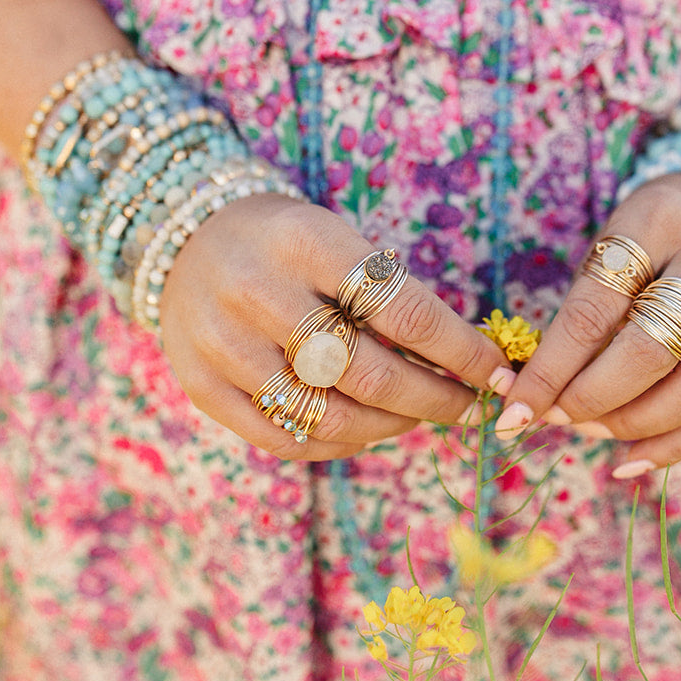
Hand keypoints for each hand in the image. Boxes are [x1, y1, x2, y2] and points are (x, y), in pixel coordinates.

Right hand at [159, 193, 511, 461]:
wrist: (183, 236)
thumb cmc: (284, 239)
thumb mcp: (334, 236)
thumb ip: (388, 293)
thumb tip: (468, 360)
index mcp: (307, 242)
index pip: (405, 312)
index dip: (462, 352)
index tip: (497, 373)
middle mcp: (259, 292)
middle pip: (371, 373)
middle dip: (436, 399)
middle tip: (470, 407)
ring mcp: (224, 345)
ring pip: (330, 414)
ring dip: (392, 426)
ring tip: (420, 417)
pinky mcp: (203, 386)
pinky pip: (285, 438)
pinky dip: (339, 444)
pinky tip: (367, 432)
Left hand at [504, 176, 680, 473]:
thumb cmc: (651, 232)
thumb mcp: (610, 244)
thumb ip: (580, 310)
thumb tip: (531, 393)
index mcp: (659, 218)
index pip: (597, 306)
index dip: (552, 366)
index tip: (515, 407)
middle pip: (653, 348)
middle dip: (594, 397)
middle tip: (555, 418)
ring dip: (635, 423)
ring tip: (590, 432)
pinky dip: (677, 443)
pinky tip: (632, 458)